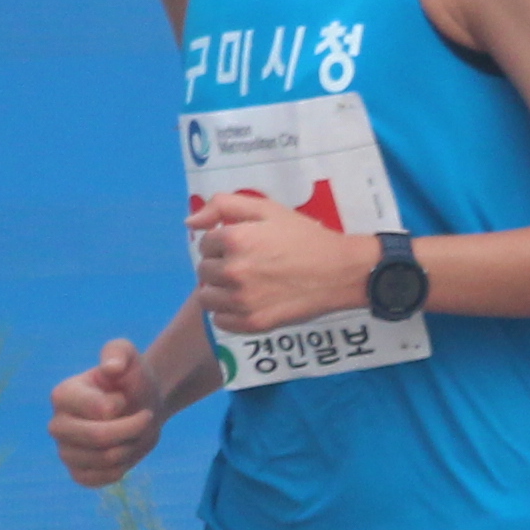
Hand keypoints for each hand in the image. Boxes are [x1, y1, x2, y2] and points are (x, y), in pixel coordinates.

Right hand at [51, 337, 162, 488]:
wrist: (141, 405)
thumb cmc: (130, 378)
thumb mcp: (127, 355)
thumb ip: (118, 352)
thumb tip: (111, 368)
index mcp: (62, 394)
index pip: (100, 411)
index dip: (123, 406)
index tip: (124, 397)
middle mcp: (57, 424)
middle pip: (98, 438)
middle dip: (132, 430)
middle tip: (144, 418)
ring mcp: (64, 451)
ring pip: (105, 460)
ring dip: (130, 447)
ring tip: (131, 433)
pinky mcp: (76, 473)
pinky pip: (100, 479)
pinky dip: (121, 468)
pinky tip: (123, 451)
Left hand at [188, 190, 375, 339]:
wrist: (339, 271)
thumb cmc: (303, 236)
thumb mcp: (267, 208)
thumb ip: (223, 206)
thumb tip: (190, 222)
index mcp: (235, 239)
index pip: (205, 243)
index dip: (222, 241)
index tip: (243, 244)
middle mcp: (234, 272)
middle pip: (203, 270)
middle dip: (219, 264)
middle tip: (247, 263)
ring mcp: (242, 301)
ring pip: (207, 298)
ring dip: (219, 290)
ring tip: (244, 284)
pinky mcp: (252, 324)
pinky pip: (220, 321)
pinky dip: (228, 312)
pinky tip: (247, 302)